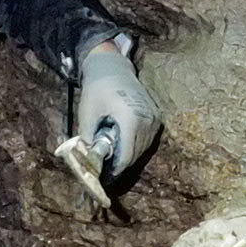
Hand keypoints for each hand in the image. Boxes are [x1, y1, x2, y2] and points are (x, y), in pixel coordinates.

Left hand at [73, 35, 160, 178]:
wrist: (112, 68)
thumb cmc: (97, 90)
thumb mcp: (87, 116)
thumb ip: (88, 141)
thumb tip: (88, 165)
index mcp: (131, 120)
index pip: (125, 157)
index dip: (114, 171)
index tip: (103, 178)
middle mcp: (148, 121)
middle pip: (134, 156)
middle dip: (119, 164)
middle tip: (104, 169)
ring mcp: (155, 120)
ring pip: (142, 150)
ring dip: (127, 155)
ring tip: (112, 155)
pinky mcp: (157, 118)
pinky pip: (147, 140)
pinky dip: (135, 146)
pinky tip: (122, 143)